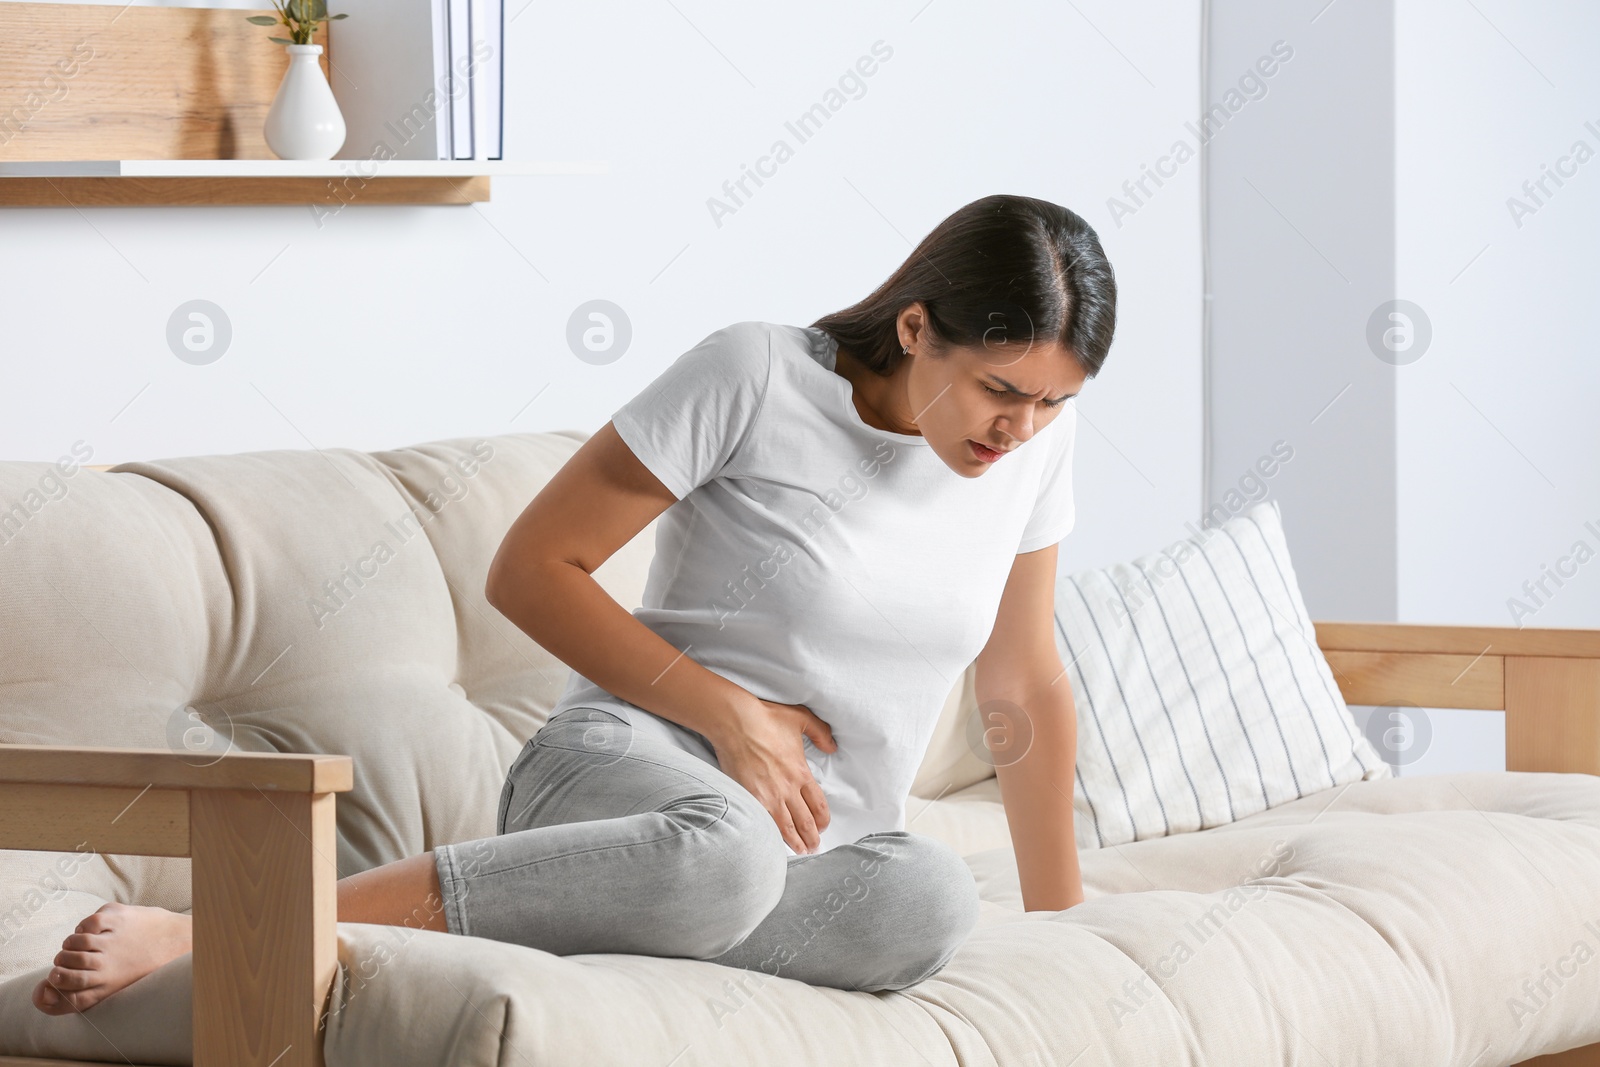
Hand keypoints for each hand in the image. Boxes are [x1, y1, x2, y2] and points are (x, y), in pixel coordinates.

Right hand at [710, 694, 836, 853]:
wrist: (735, 722)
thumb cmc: (766, 718)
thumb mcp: (801, 719)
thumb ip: (820, 733)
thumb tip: (832, 747)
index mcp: (801, 772)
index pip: (819, 805)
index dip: (823, 820)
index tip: (823, 826)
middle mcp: (787, 788)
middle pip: (806, 822)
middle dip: (812, 837)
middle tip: (814, 846)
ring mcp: (768, 796)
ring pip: (787, 828)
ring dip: (796, 843)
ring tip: (801, 851)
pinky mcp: (750, 798)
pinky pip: (765, 824)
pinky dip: (773, 836)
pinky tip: (775, 844)